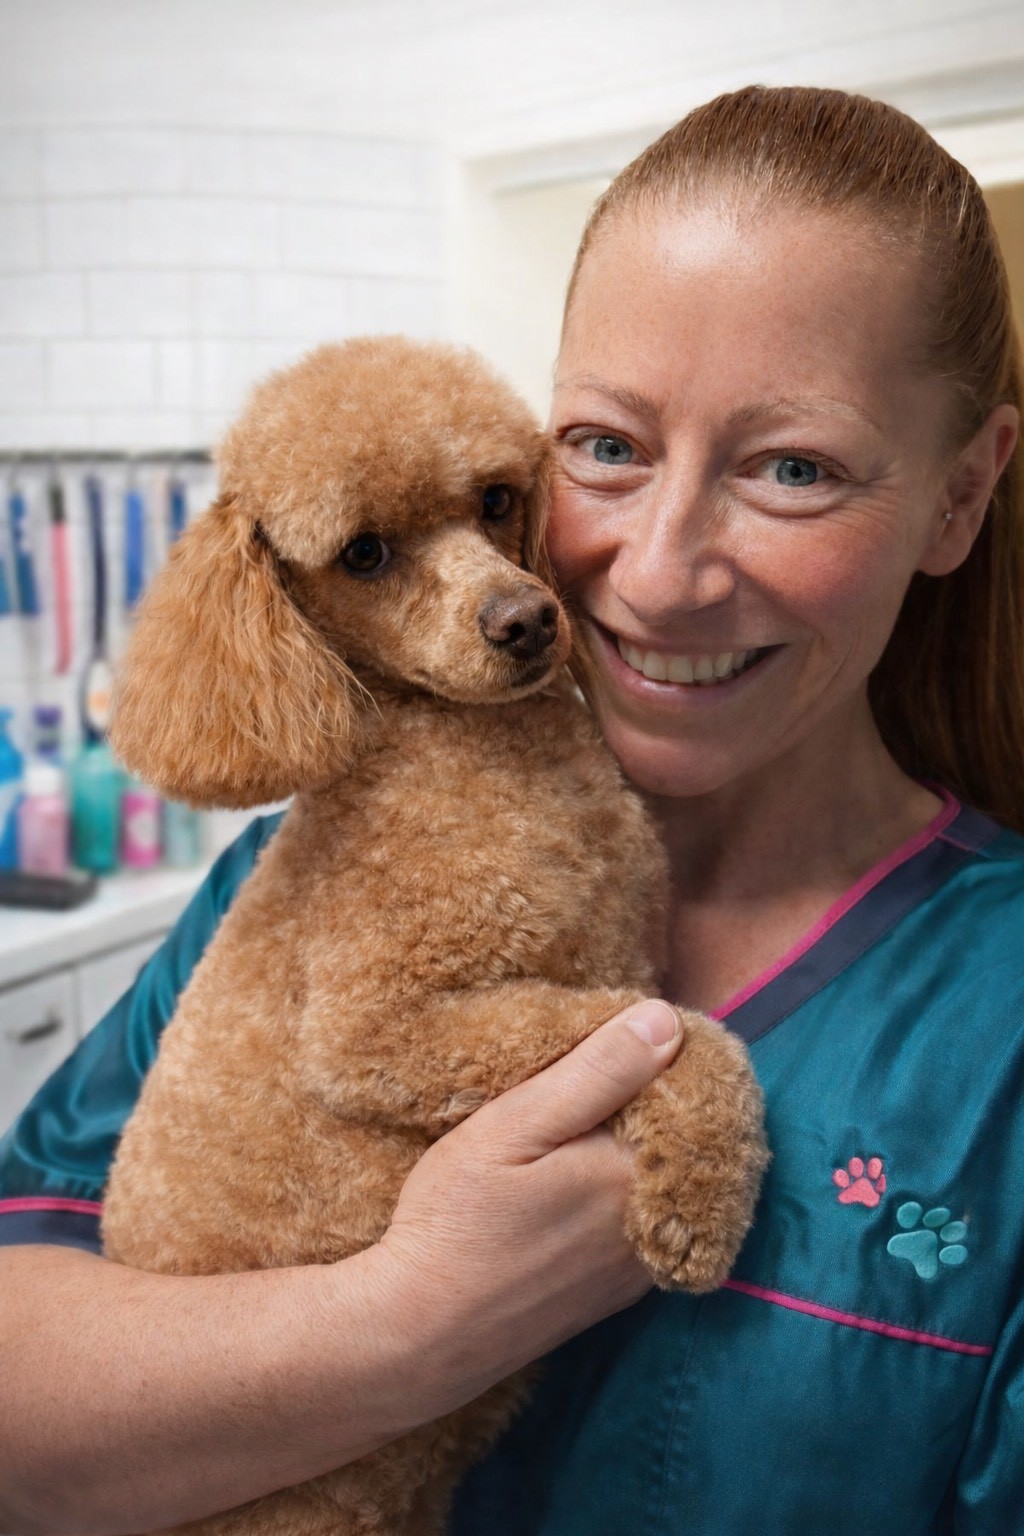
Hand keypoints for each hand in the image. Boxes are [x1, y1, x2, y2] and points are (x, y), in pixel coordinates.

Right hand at [374, 999, 684, 1408]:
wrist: (420, 1333)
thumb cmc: (456, 1220)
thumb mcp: (513, 1126)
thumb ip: (597, 1073)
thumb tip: (668, 1021)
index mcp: (640, 1176)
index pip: (688, 1096)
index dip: (661, 1056)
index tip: (621, 1033)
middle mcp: (660, 1226)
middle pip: (682, 1141)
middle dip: (653, 1100)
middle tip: (599, 1068)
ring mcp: (641, 1267)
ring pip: (667, 1183)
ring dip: (642, 1147)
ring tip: (590, 1117)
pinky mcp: (617, 1292)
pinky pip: (649, 1222)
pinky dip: (631, 1190)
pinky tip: (584, 1176)